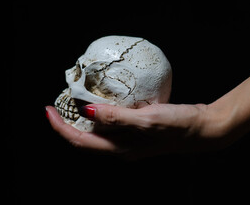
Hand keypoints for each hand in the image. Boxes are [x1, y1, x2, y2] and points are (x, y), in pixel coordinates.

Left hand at [46, 103, 220, 159]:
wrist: (202, 127)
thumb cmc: (177, 126)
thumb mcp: (145, 120)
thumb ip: (116, 118)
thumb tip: (86, 112)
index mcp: (119, 148)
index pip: (79, 141)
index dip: (60, 127)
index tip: (48, 109)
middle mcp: (121, 147)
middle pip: (84, 138)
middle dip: (66, 123)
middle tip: (57, 104)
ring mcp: (129, 140)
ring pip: (96, 131)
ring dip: (81, 118)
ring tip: (73, 101)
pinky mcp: (137, 130)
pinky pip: (111, 123)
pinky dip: (100, 113)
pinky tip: (102, 101)